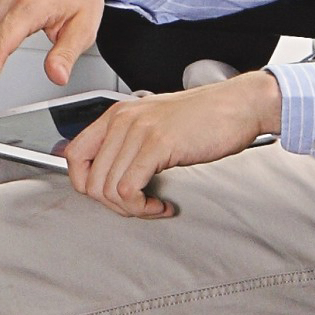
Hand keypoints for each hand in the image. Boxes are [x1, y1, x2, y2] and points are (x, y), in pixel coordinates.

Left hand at [60, 70, 282, 218]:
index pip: (74, 155)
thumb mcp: (156, 126)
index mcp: (117, 115)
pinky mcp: (157, 144)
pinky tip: (160, 205)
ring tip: (152, 207)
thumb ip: (131, 144)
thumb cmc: (206, 118)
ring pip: (107, 189)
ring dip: (130, 209)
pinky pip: (128, 190)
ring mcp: (138, 131)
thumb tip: (113, 177)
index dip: (86, 185)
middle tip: (139, 207)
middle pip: (89, 179)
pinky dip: (142, 208)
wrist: (239, 105)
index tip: (111, 196)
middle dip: (112, 205)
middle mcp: (122, 120)